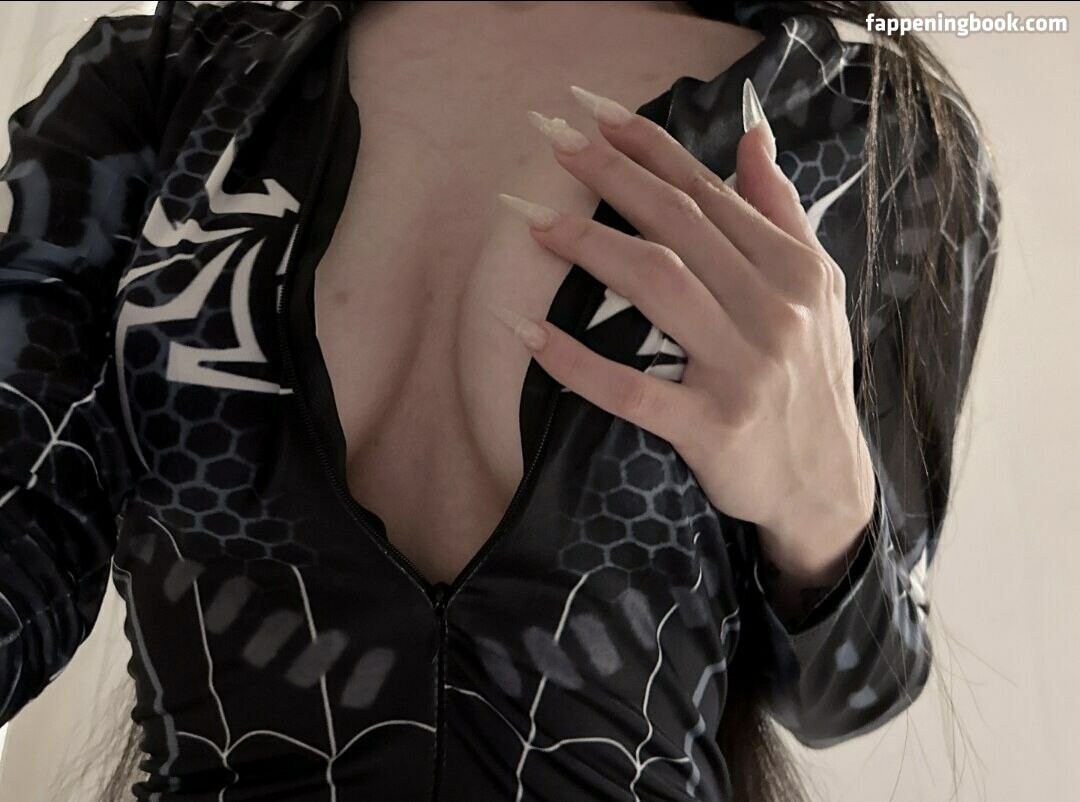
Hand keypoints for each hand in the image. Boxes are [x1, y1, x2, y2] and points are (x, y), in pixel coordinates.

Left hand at [493, 82, 876, 589]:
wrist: (826, 483)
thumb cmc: (811, 377)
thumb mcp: (817, 288)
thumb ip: (780, 211)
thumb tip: (751, 136)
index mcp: (792, 270)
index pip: (709, 193)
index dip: (650, 149)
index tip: (595, 112)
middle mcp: (771, 311)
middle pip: (678, 226)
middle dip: (611, 175)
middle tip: (553, 138)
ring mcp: (741, 370)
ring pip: (657, 287)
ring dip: (590, 247)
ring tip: (533, 220)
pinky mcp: (711, 428)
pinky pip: (633, 389)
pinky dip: (578, 362)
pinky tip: (529, 332)